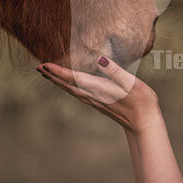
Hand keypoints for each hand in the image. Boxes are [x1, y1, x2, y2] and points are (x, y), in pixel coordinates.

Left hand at [37, 56, 159, 133]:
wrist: (144, 123)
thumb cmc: (141, 101)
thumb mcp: (131, 82)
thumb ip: (115, 71)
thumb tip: (100, 59)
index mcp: (98, 89)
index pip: (73, 78)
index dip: (58, 71)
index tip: (44, 64)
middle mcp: (93, 96)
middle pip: (68, 85)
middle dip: (53, 76)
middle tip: (38, 67)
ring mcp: (96, 101)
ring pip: (72, 90)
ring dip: (59, 82)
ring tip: (49, 75)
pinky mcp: (100, 103)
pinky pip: (79, 94)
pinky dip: (69, 87)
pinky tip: (70, 86)